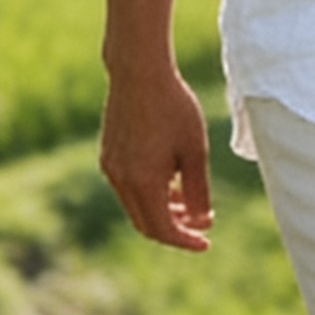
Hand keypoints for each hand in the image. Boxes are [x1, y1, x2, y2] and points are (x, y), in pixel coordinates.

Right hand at [101, 60, 213, 250]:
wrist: (139, 72)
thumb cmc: (174, 108)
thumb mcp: (195, 151)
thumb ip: (198, 191)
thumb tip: (202, 222)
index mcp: (144, 182)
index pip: (164, 230)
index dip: (186, 241)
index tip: (206, 242)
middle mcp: (121, 180)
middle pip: (146, 224)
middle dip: (175, 229)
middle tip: (200, 224)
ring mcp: (111, 168)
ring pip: (136, 207)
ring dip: (162, 211)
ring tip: (188, 199)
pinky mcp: (108, 156)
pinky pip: (128, 189)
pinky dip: (149, 194)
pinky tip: (169, 179)